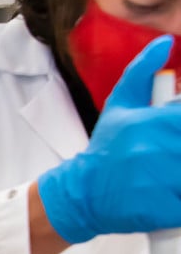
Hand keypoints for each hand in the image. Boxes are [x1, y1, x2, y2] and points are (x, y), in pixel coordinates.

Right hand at [37, 36, 180, 243]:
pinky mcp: (166, 210)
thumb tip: (164, 44)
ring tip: (169, 170)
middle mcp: (157, 151)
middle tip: (170, 150)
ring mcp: (162, 182)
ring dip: (180, 173)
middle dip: (180, 148)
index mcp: (152, 123)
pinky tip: (171, 192)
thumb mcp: (119, 106)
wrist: (81, 194)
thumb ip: (141, 72)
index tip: (176, 132)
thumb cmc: (105, 149)